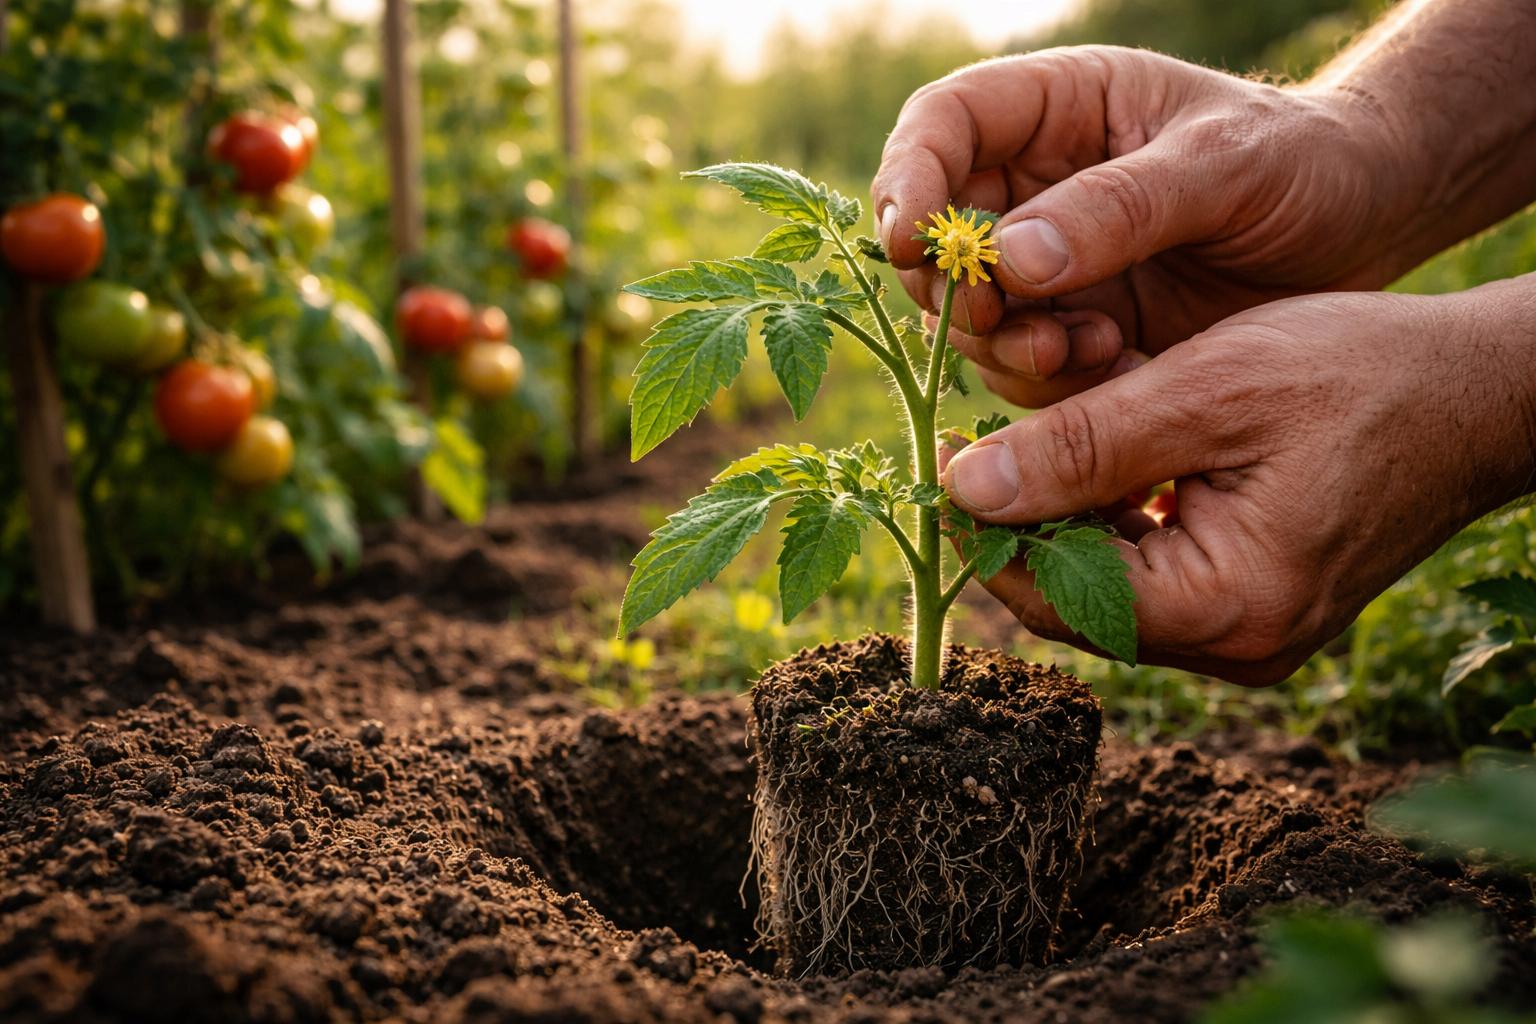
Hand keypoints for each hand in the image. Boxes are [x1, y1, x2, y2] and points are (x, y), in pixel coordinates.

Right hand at [873, 46, 1407, 407]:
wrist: (1367, 226)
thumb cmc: (1304, 161)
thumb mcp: (1226, 164)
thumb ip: (1123, 206)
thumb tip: (1012, 258)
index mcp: (1058, 109)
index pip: (942, 125)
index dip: (909, 177)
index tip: (911, 242)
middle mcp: (1037, 187)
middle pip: (937, 241)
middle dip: (956, 291)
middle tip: (1007, 321)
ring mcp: (1052, 265)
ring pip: (971, 318)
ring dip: (1008, 347)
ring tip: (1092, 350)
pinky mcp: (1077, 329)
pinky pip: (1024, 369)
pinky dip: (1052, 384)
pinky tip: (1121, 364)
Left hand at [939, 282, 1535, 683]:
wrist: (1476, 389)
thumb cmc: (1358, 374)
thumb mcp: (1205, 390)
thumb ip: (1081, 446)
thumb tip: (963, 487)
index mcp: (1229, 609)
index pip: (1060, 600)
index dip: (987, 534)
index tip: (942, 461)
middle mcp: (1239, 646)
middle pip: (1081, 603)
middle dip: (1022, 526)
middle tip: (970, 445)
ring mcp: (1251, 632)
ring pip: (1112, 588)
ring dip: (1065, 519)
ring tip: (1027, 442)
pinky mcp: (1257, 602)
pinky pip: (1156, 575)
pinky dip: (1116, 521)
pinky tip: (1097, 459)